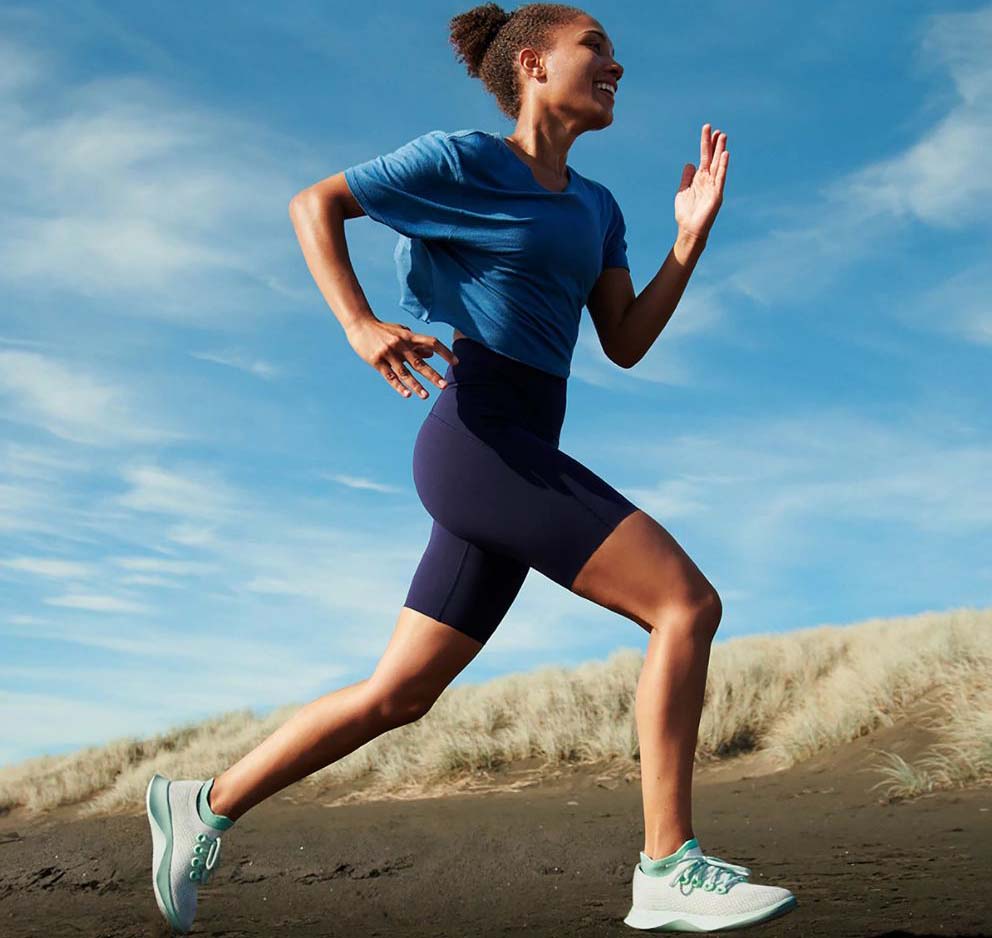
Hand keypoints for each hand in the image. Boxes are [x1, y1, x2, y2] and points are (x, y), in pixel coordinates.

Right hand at [346, 319, 458, 399]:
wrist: (360, 323)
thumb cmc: (384, 330)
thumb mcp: (401, 332)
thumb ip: (416, 343)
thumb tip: (432, 355)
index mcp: (408, 336)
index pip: (432, 343)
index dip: (445, 352)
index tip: (456, 362)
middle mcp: (400, 345)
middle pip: (419, 362)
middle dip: (433, 375)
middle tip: (445, 386)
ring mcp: (388, 353)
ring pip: (405, 373)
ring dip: (416, 385)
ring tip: (426, 396)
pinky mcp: (376, 361)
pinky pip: (390, 376)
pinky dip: (398, 386)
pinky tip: (407, 395)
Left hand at [674, 123, 728, 239]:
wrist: (689, 230)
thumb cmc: (686, 213)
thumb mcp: (683, 191)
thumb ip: (687, 178)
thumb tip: (689, 164)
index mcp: (700, 178)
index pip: (704, 157)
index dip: (705, 143)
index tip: (707, 129)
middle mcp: (708, 180)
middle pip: (713, 158)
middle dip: (714, 144)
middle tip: (718, 130)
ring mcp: (714, 186)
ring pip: (718, 164)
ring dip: (720, 150)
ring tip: (723, 136)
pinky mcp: (717, 194)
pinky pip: (721, 177)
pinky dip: (723, 166)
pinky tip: (725, 154)